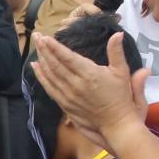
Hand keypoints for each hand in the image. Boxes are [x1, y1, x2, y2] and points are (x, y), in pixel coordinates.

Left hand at [31, 30, 149, 151]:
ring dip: (41, 60)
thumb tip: (117, 34)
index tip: (45, 37)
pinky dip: (41, 77)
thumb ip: (117, 52)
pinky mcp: (65, 104)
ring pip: (50, 75)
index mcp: (89, 74)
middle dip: (44, 49)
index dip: (54, 47)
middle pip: (55, 64)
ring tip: (35, 46)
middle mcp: (76, 84)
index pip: (67, 57)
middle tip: (36, 36)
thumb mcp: (122, 73)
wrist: (116, 124)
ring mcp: (68, 95)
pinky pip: (49, 88)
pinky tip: (35, 67)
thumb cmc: (121, 97)